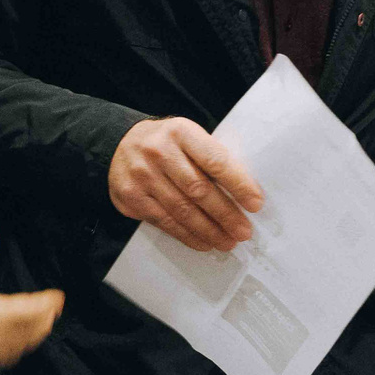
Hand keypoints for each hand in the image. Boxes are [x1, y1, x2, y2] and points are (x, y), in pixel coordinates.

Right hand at [0, 225, 64, 374]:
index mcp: (0, 314)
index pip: (33, 307)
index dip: (47, 302)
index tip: (59, 298)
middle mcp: (1, 338)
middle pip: (31, 329)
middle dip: (44, 320)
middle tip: (53, 312)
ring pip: (20, 346)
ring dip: (32, 336)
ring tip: (37, 329)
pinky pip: (5, 359)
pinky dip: (14, 350)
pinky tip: (7, 350)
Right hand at [108, 117, 262, 251]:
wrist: (118, 144)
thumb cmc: (166, 143)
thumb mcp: (187, 136)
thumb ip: (209, 157)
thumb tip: (244, 192)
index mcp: (180, 132)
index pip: (214, 161)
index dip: (238, 184)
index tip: (255, 203)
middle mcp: (158, 152)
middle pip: (199, 190)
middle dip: (226, 214)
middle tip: (244, 231)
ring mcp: (142, 176)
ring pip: (182, 210)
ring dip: (209, 230)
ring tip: (228, 242)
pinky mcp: (131, 198)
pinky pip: (165, 222)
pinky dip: (187, 235)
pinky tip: (204, 242)